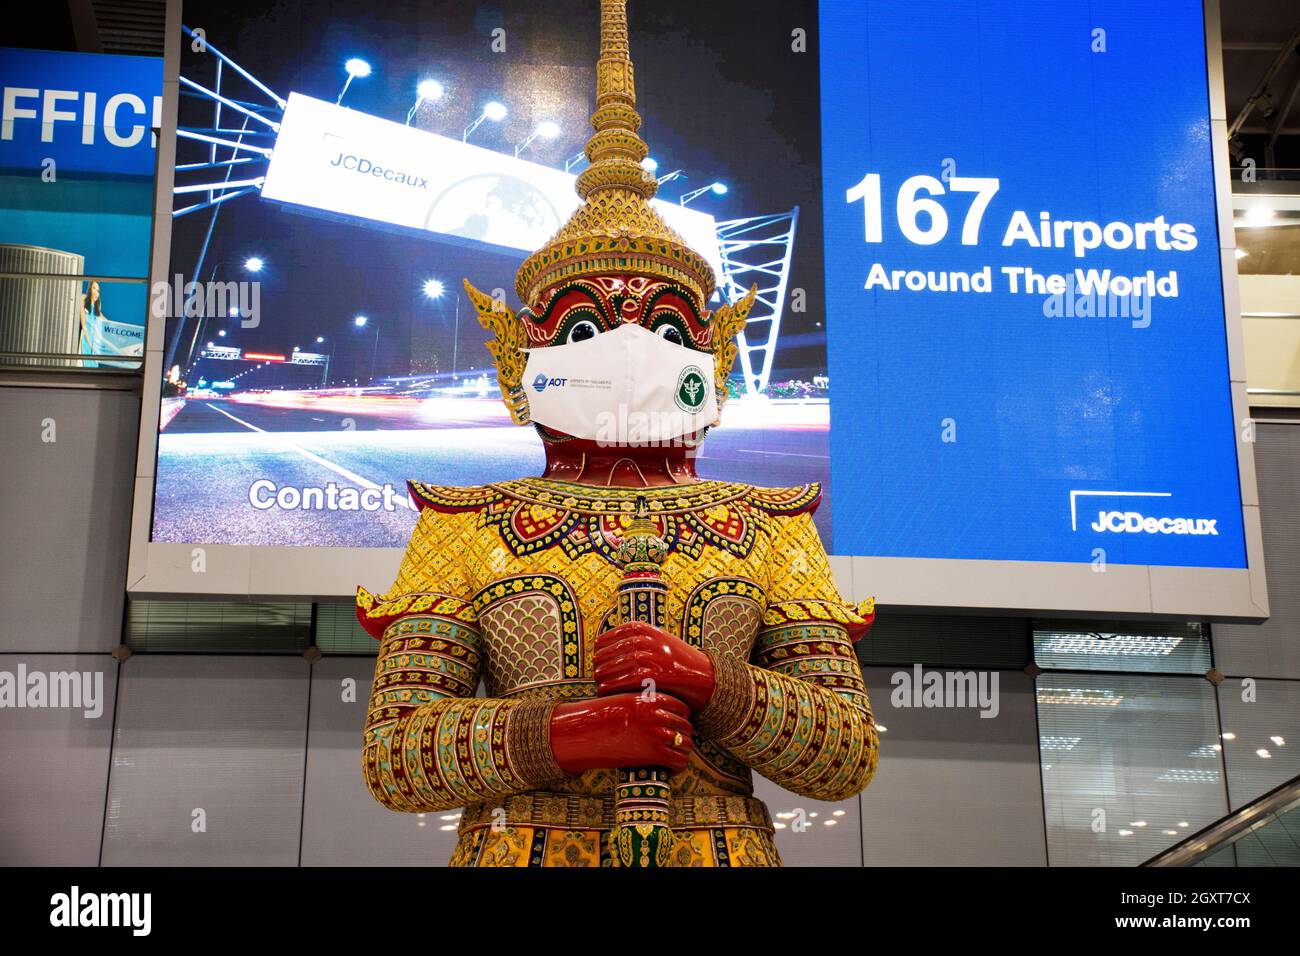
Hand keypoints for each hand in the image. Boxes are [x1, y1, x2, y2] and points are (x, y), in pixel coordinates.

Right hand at [548, 693, 694, 772]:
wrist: (586, 732)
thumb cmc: (603, 717)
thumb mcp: (627, 701)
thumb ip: (646, 705)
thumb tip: (661, 714)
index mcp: (653, 699)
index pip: (682, 708)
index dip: (681, 719)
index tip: (676, 727)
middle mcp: (659, 715)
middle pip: (686, 727)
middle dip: (683, 737)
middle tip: (675, 746)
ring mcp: (658, 734)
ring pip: (686, 745)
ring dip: (682, 753)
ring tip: (673, 759)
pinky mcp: (654, 754)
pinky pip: (679, 761)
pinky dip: (678, 767)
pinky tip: (670, 770)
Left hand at [593, 621, 715, 711]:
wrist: (702, 675)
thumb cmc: (676, 661)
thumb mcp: (659, 642)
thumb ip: (639, 640)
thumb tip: (608, 646)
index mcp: (648, 629)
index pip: (617, 633)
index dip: (603, 644)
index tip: (597, 652)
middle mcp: (649, 640)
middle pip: (615, 650)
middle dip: (601, 661)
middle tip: (595, 670)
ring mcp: (651, 657)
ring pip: (617, 666)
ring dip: (603, 675)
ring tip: (598, 682)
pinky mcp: (653, 675)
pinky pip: (625, 680)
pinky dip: (612, 686)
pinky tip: (605, 690)